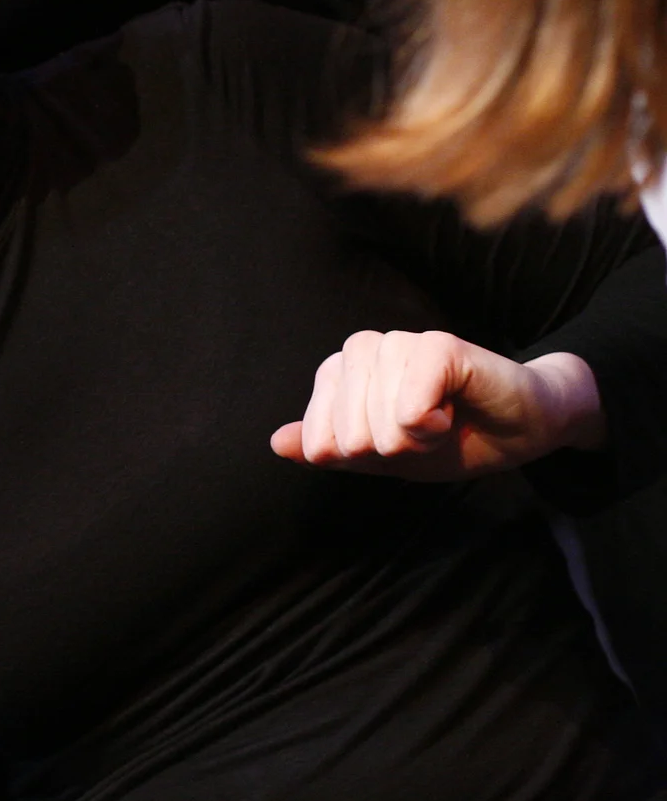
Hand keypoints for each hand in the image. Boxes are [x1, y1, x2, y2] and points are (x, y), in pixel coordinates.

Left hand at [271, 330, 604, 480]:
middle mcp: (362, 349)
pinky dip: (432, 424)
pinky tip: (452, 410)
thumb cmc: (454, 438)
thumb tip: (276, 443)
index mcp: (341, 374)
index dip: (366, 458)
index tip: (398, 440)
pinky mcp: (437, 345)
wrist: (525, 429)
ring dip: (418, 439)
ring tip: (443, 418)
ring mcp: (398, 342)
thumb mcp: (383, 457)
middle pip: (348, 438)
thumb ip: (330, 450)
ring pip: (379, 426)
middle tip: (427, 430)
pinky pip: (409, 407)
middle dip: (394, 450)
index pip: (319, 442)